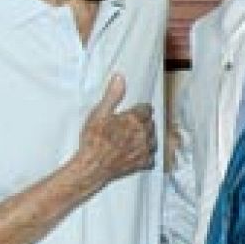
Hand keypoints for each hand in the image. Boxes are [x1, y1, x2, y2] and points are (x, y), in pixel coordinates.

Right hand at [70, 74, 155, 194]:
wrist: (92, 166)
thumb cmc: (93, 139)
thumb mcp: (99, 113)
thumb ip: (112, 95)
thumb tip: (120, 77)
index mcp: (135, 119)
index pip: (147, 109)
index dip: (139, 110)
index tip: (131, 113)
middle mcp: (144, 133)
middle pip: (150, 124)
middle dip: (143, 123)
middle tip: (130, 126)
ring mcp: (145, 149)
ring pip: (153, 139)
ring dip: (146, 137)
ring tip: (133, 139)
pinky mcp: (143, 163)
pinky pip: (151, 156)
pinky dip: (145, 154)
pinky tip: (135, 152)